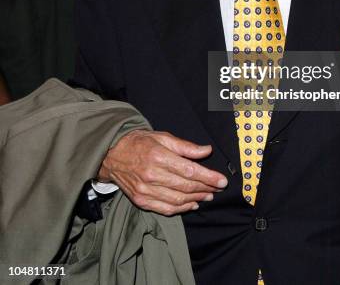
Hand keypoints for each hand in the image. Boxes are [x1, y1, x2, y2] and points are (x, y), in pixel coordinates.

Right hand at [97, 130, 227, 214]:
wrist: (111, 154)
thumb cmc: (139, 142)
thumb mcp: (162, 136)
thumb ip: (185, 146)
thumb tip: (206, 150)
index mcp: (158, 156)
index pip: (190, 170)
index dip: (208, 177)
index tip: (222, 180)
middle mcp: (152, 175)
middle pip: (186, 186)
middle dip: (206, 188)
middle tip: (218, 187)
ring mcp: (145, 190)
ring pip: (177, 200)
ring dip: (196, 199)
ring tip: (208, 195)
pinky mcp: (141, 200)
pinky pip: (165, 209)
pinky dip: (181, 209)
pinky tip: (192, 204)